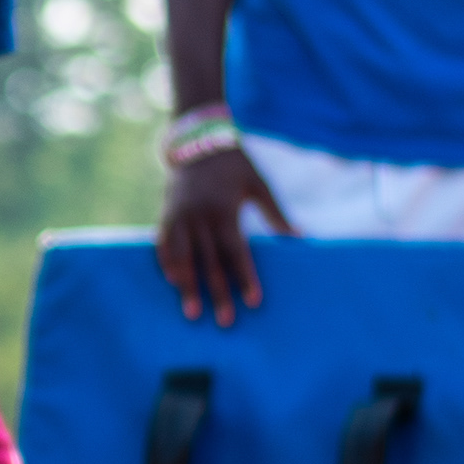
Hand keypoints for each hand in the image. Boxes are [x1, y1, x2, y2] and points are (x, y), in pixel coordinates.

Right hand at [156, 148, 292, 325]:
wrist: (198, 141)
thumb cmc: (234, 164)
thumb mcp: (258, 184)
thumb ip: (276, 213)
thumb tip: (299, 237)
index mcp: (225, 210)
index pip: (236, 252)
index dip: (245, 277)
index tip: (253, 302)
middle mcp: (201, 217)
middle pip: (210, 262)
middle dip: (217, 293)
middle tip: (224, 321)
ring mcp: (180, 216)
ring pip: (183, 258)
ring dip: (187, 286)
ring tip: (192, 311)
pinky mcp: (166, 214)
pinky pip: (163, 244)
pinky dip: (167, 263)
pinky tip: (172, 282)